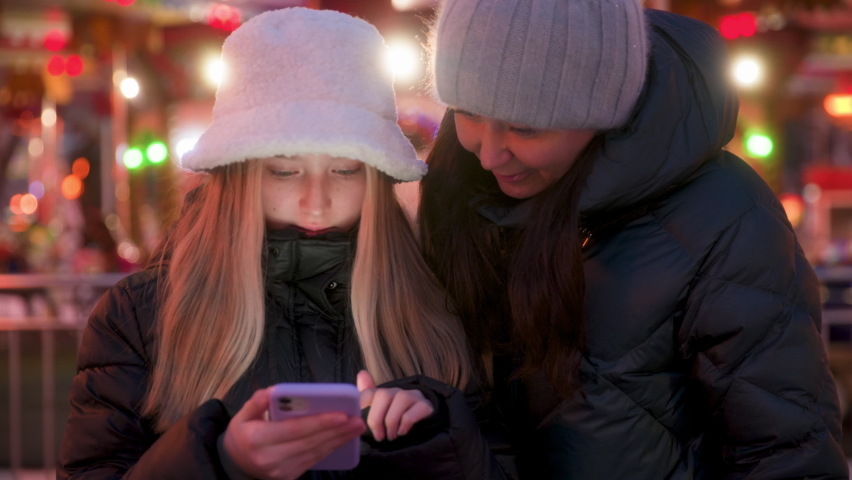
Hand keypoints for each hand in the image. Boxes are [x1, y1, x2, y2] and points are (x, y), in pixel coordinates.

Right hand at [223, 387, 365, 479]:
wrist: (235, 465)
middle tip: (357, 420)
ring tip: (356, 427)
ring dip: (338, 440)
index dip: (319, 423)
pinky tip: (343, 438)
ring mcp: (281, 471)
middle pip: (309, 442)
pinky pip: (313, 461)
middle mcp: (270, 458)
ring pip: (315, 453)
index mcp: (257, 439)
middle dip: (336, 431)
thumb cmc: (243, 434)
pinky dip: (330, 449)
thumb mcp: (242, 416)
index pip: (294, 430)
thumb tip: (273, 391)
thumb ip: (257, 402)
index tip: (341, 415)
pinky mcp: (289, 477)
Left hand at [356, 370, 434, 441]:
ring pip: (400, 400)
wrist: (426, 423)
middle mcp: (396, 392)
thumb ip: (367, 400)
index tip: (357, 419)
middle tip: (379, 436)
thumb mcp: (380, 414)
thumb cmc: (397, 420)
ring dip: (392, 422)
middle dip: (377, 418)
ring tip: (391, 437)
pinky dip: (406, 423)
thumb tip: (361, 374)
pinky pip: (415, 409)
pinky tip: (402, 432)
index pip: (368, 393)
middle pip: (383, 395)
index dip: (360, 403)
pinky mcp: (426, 405)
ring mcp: (413, 396)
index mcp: (382, 394)